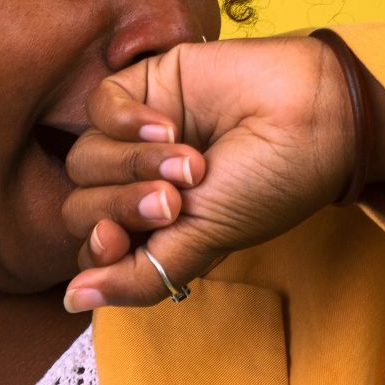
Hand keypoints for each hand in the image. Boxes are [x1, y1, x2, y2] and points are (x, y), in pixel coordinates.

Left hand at [61, 36, 354, 311]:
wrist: (310, 116)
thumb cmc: (269, 183)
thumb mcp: (204, 243)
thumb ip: (139, 276)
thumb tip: (74, 300)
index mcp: (155, 226)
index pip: (92, 244)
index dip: (97, 245)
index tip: (120, 240)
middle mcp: (140, 181)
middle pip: (82, 203)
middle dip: (122, 205)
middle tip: (174, 200)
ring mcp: (138, 134)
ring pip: (85, 157)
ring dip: (134, 164)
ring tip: (190, 160)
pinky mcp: (144, 84)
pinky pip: (98, 106)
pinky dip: (124, 121)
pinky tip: (166, 125)